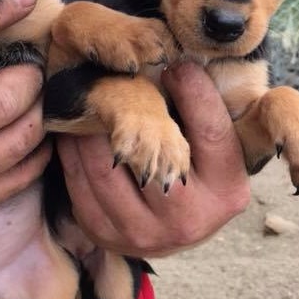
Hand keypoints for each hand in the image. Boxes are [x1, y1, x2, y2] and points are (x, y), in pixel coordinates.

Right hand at [0, 0, 49, 224]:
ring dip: (38, 121)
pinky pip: (11, 184)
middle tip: (34, 73)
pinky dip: (34, 160)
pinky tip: (35, 141)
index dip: (11, 37)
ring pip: (16, 149)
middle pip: (3, 108)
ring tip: (38, 103)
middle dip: (32, 85)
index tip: (29, 26)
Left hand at [56, 61, 249, 256]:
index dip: (194, 93)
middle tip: (114, 80)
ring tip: (87, 104)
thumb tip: (182, 62)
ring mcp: (145, 234)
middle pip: (150, 155)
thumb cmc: (198, 171)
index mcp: (226, 191)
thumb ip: (210, 113)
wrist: (174, 226)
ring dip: (88, 131)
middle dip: (129, 113)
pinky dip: (72, 154)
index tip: (177, 65)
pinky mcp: (107, 236)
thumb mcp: (218, 148)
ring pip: (104, 171)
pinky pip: (80, 186)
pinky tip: (72, 134)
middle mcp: (188, 219)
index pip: (210, 133)